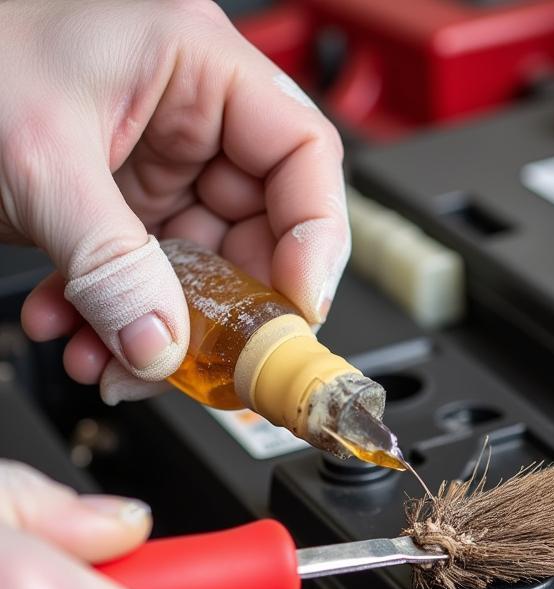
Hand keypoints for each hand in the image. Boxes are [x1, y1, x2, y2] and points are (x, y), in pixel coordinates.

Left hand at [4, 0, 348, 403]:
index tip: (293, 305)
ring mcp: (161, 167)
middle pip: (262, 230)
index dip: (314, 238)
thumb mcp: (41, 159)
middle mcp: (192, 119)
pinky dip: (116, 319)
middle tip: (203, 359)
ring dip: (161, 330)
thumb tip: (161, 344)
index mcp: (198, 67)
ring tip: (110, 360)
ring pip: (204, 271)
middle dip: (226, 309)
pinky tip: (74, 332)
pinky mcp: (126, 209)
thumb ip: (108, 260)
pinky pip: (150, 281)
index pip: (303, 155)